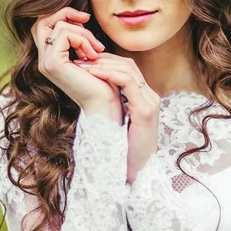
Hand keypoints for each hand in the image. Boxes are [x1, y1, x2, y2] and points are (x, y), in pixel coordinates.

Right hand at [31, 7, 122, 121]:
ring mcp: (46, 62)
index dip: (62, 15)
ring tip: (97, 50)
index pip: (43, 25)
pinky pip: (65, 35)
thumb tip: (81, 17)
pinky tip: (94, 55)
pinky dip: (83, 40)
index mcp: (49, 58)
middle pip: (42, 21)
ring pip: (59, 26)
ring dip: (83, 33)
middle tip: (86, 19)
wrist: (103, 103)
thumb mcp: (87, 54)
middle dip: (66, 13)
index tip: (85, 19)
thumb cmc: (101, 80)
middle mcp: (43, 60)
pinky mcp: (53, 63)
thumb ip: (78, 38)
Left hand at [74, 53, 160, 183]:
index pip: (127, 69)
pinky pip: (127, 81)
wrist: (138, 172)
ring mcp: (149, 102)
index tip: (85, 62)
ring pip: (128, 69)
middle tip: (80, 58)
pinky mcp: (145, 110)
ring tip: (83, 64)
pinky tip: (93, 73)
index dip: (106, 62)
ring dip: (103, 64)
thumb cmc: (126, 150)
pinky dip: (109, 74)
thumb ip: (115, 106)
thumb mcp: (120, 122)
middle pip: (128, 64)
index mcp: (144, 98)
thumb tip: (95, 94)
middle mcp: (150, 96)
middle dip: (102, 59)